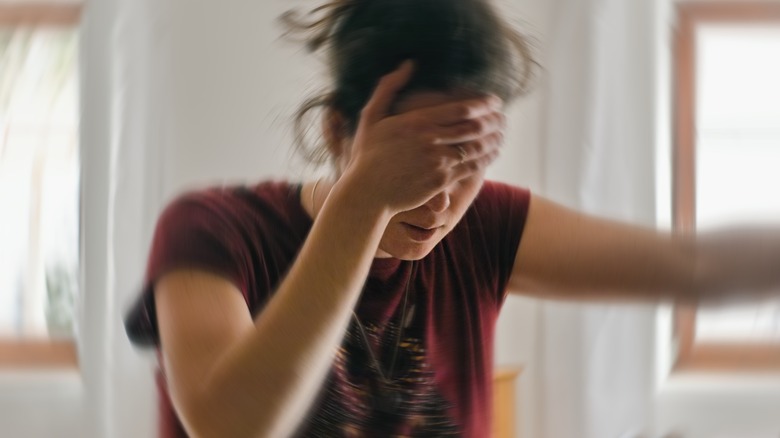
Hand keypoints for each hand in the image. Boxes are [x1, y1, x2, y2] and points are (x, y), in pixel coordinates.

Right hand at [340, 60, 505, 214]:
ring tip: (502, 134)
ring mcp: (438, 161)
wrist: (366, 193)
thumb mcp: (372, 116)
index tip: (495, 102)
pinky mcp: (441, 181)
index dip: (485, 104)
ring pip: (478, 147)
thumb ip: (388, 87)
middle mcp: (431, 139)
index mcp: (418, 121)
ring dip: (495, 139)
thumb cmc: (367, 155)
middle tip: (503, 118)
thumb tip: (408, 64)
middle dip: (495, 120)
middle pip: (476, 126)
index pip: (463, 108)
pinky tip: (492, 154)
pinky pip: (472, 167)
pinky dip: (486, 159)